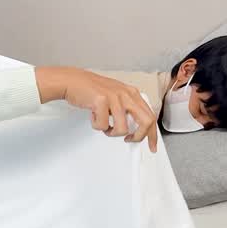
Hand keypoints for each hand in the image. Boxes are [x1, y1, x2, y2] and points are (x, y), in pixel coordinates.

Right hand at [34, 67, 158, 152]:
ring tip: (104, 126)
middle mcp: (126, 94)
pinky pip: (103, 126)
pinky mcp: (101, 101)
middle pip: (146, 122)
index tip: (152, 146)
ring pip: (123, 128)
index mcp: (132, 94)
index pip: (150, 116)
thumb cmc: (93, 90)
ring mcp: (115, 97)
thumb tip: (135, 129)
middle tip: (129, 140)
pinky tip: (93, 116)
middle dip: (138, 136)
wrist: (74, 81)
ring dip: (112, 133)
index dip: (152, 134)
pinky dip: (97, 126)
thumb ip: (128, 109)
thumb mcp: (116, 96)